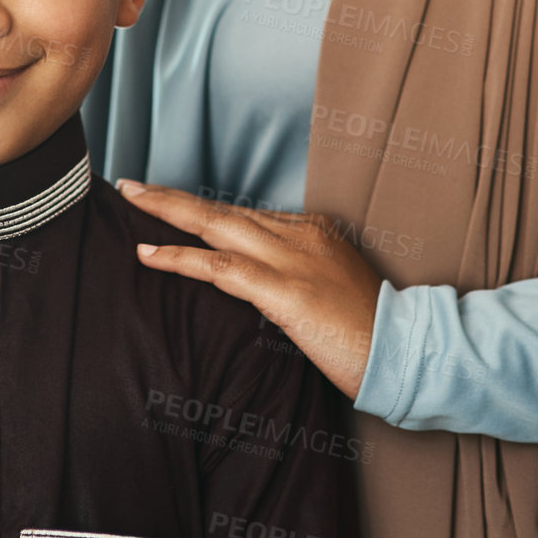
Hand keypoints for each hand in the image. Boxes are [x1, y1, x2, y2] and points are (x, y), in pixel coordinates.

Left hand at [120, 181, 381, 398]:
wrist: (406, 352)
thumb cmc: (369, 332)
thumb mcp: (329, 289)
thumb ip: (293, 277)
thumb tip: (253, 284)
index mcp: (312, 230)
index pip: (244, 215)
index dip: (201, 211)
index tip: (167, 205)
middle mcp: (300, 235)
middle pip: (222, 209)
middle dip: (172, 197)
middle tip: (131, 185)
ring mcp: (293, 260)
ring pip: (216, 226)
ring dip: (167, 213)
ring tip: (131, 202)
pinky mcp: (285, 291)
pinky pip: (221, 268)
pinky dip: (182, 258)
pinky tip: (150, 254)